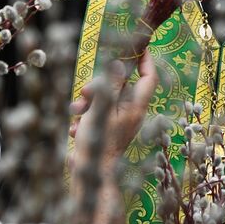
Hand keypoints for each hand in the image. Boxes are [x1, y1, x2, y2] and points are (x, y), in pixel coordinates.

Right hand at [70, 53, 156, 223]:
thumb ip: (110, 85)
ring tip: (76, 114)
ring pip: (105, 100)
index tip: (135, 47)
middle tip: (83, 94)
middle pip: (120, 87)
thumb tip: (120, 64)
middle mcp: (131, 114)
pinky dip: (87, 117)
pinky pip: (98, 115)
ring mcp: (120, 123)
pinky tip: (76, 127)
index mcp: (135, 107)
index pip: (148, 78)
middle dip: (99, 85)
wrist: (91, 176)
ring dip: (88, 103)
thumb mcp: (101, 108)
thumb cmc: (97, 143)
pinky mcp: (109, 131)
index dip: (144, 60)